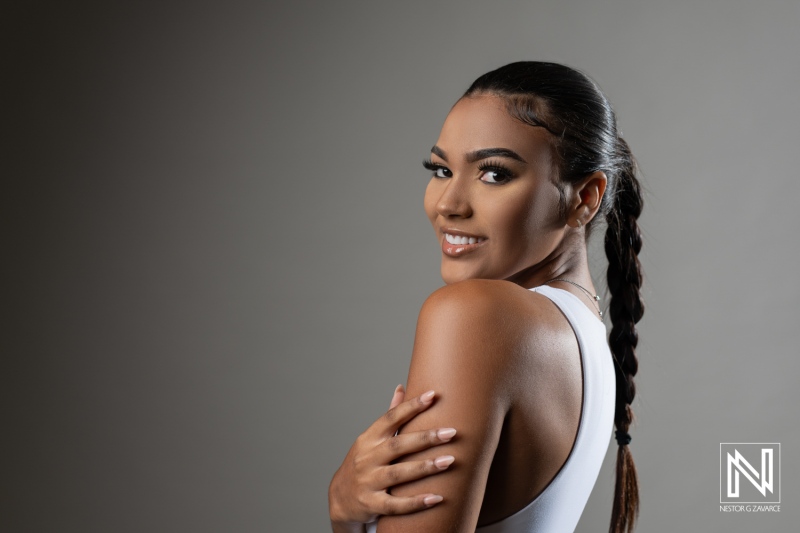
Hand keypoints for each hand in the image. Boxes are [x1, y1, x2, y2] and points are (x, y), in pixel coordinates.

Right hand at [328, 385, 456, 527]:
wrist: (340, 499)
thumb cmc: (363, 463)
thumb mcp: (370, 439)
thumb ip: (389, 416)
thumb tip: (401, 387)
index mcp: (369, 439)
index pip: (390, 419)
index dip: (411, 407)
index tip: (432, 395)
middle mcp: (367, 459)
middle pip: (398, 445)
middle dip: (425, 438)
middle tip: (451, 432)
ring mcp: (368, 482)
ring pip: (398, 474)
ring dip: (425, 467)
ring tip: (450, 460)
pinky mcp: (371, 504)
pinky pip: (395, 505)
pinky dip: (415, 502)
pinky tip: (436, 498)